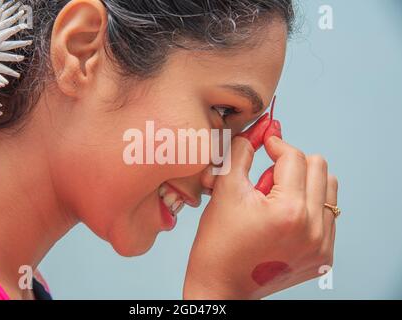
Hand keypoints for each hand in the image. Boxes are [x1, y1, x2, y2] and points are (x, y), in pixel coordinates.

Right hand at [183, 114, 337, 298]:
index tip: (263, 144)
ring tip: (276, 200)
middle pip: (319, 167)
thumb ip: (242, 151)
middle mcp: (313, 229)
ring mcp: (322, 245)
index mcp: (289, 211)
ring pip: (328, 189)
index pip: (294, 157)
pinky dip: (308, 207)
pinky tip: (283, 218)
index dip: (276, 144)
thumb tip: (261, 128)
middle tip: (266, 181)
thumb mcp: (225, 189)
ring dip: (303, 184)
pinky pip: (328, 214)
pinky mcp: (323, 257)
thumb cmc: (218, 243)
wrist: (221, 285)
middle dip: (291, 164)